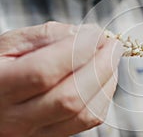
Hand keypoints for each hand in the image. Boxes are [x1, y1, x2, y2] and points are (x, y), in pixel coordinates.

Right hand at [0, 22, 122, 136]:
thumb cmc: (1, 66)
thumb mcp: (11, 44)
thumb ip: (47, 36)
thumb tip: (86, 35)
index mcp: (0, 86)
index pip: (44, 72)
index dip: (78, 51)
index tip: (96, 34)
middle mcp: (15, 118)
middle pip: (70, 97)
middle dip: (101, 66)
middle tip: (113, 45)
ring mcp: (36, 132)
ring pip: (85, 113)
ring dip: (107, 82)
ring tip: (111, 59)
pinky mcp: (55, 135)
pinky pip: (89, 120)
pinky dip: (105, 96)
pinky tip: (105, 77)